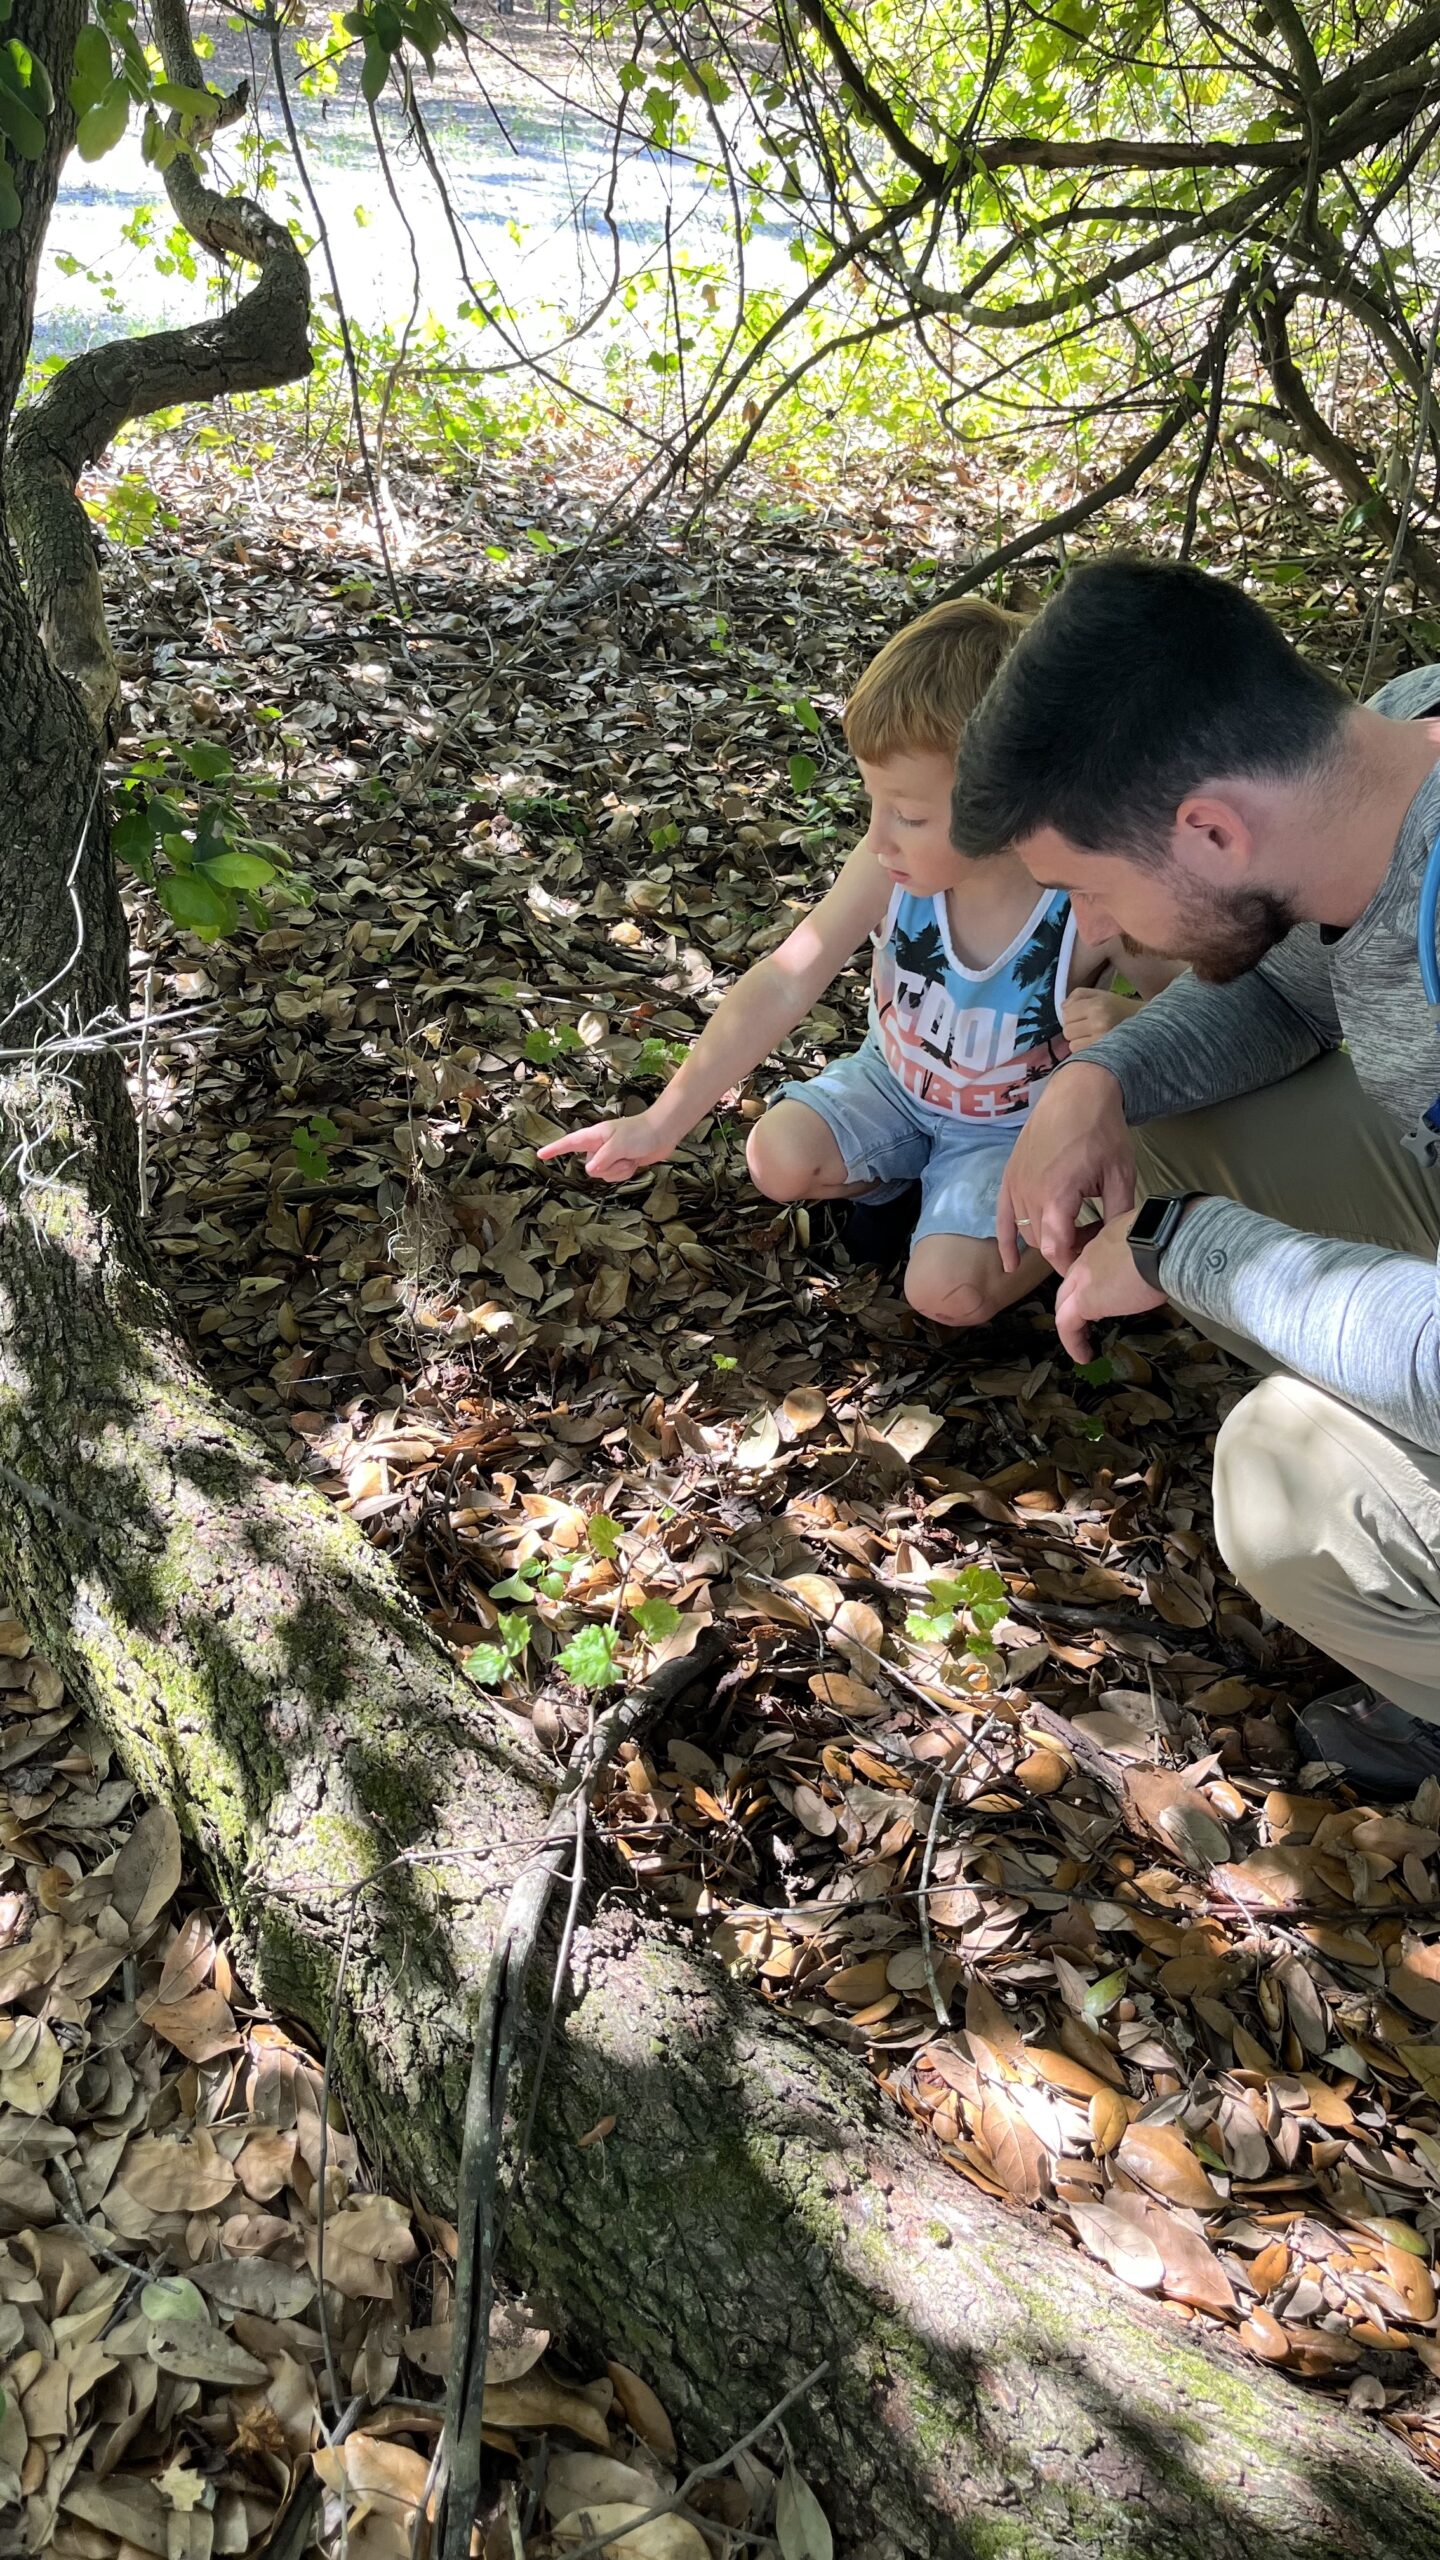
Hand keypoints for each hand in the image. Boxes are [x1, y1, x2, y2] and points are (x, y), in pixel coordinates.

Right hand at [537, 1109, 673, 1181]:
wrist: (662, 1133)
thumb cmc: (641, 1132)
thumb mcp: (619, 1144)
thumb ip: (603, 1158)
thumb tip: (590, 1170)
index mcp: (594, 1136)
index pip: (569, 1143)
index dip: (554, 1150)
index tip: (540, 1155)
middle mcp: (598, 1146)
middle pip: (590, 1168)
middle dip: (607, 1167)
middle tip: (622, 1155)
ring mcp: (609, 1156)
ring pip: (603, 1175)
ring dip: (619, 1171)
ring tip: (630, 1157)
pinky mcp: (619, 1164)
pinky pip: (614, 1177)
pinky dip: (625, 1173)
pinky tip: (634, 1162)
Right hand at [997, 1061, 1135, 1274]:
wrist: (1078, 1092)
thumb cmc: (1102, 1131)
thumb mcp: (1121, 1175)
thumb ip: (1117, 1215)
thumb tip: (1117, 1245)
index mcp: (1056, 1196)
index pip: (1056, 1250)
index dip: (1073, 1265)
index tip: (1091, 1266)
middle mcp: (1028, 1194)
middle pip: (1041, 1243)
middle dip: (1067, 1251)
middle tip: (1093, 1240)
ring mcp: (1015, 1185)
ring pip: (1025, 1232)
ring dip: (1047, 1240)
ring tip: (1076, 1231)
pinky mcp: (1009, 1177)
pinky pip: (1001, 1218)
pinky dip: (1005, 1242)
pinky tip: (1009, 1265)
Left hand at [1053, 1210, 1165, 1362]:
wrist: (1166, 1244)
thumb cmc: (1171, 1240)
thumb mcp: (1156, 1241)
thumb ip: (1148, 1254)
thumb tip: (1160, 1267)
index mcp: (1107, 1240)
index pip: (1092, 1261)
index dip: (1094, 1279)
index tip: (1105, 1294)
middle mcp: (1090, 1256)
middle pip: (1071, 1282)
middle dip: (1074, 1301)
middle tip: (1085, 1320)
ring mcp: (1084, 1277)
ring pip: (1065, 1302)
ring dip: (1071, 1322)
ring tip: (1080, 1342)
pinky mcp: (1085, 1300)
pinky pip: (1068, 1324)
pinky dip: (1073, 1341)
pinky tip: (1083, 1356)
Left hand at [1061, 986, 1141, 1048]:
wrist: (1145, 1025)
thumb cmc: (1118, 1008)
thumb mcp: (1100, 994)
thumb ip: (1078, 995)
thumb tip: (1062, 1008)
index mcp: (1097, 1004)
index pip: (1066, 1013)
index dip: (1070, 1015)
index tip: (1080, 1016)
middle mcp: (1099, 1021)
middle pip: (1067, 1030)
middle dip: (1073, 1028)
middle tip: (1086, 1027)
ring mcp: (1102, 1038)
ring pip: (1072, 1043)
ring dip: (1078, 1040)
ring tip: (1092, 1035)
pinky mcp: (1104, 1052)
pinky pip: (1080, 1053)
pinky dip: (1084, 1049)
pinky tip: (1095, 1043)